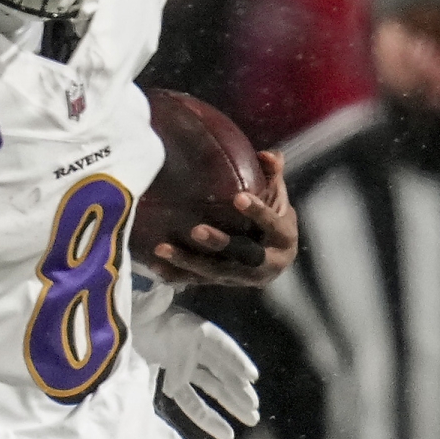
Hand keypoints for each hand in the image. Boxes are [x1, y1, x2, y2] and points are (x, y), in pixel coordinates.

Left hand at [130, 301, 260, 438]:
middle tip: (254, 408)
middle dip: (238, 389)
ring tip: (251, 421)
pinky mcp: (176, 379)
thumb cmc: (135, 311)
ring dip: (231, 404)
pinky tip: (225, 434)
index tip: (251, 376)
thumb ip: (153, 302)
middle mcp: (195, 347)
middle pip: (222, 370)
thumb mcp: (142, 307)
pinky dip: (206, 416)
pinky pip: (193, 401)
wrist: (122, 323)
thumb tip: (164, 290)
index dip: (234, 359)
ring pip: (214, 387)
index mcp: (192, 327)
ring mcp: (188, 364)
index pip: (218, 344)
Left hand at [146, 151, 297, 286]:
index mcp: (283, 239)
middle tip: (196, 230)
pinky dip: (176, 275)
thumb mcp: (279, 196)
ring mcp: (241, 277)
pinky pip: (197, 281)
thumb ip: (273, 174)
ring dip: (188, 261)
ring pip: (214, 271)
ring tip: (162, 248)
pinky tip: (155, 266)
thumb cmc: (274, 217)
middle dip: (218, 243)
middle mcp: (266, 264)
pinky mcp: (222, 283)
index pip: (271, 224)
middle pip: (240, 255)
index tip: (239, 197)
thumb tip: (267, 155)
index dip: (256, 212)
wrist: (276, 258)